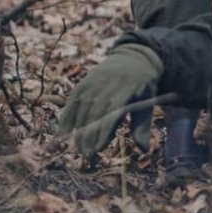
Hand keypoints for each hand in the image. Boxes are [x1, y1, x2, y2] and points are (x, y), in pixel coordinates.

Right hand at [54, 43, 164, 159]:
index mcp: (129, 87)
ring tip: (78, 148)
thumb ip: (142, 126)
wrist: (134, 58)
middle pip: (95, 109)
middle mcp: (109, 82)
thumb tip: (144, 150)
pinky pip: (73, 99)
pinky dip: (67, 115)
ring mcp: (95, 80)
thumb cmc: (143, 88)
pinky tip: (63, 132)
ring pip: (82, 105)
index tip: (97, 149)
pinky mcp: (85, 81)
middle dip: (89, 133)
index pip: (112, 110)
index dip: (103, 130)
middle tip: (86, 154)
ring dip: (78, 127)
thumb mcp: (148, 103)